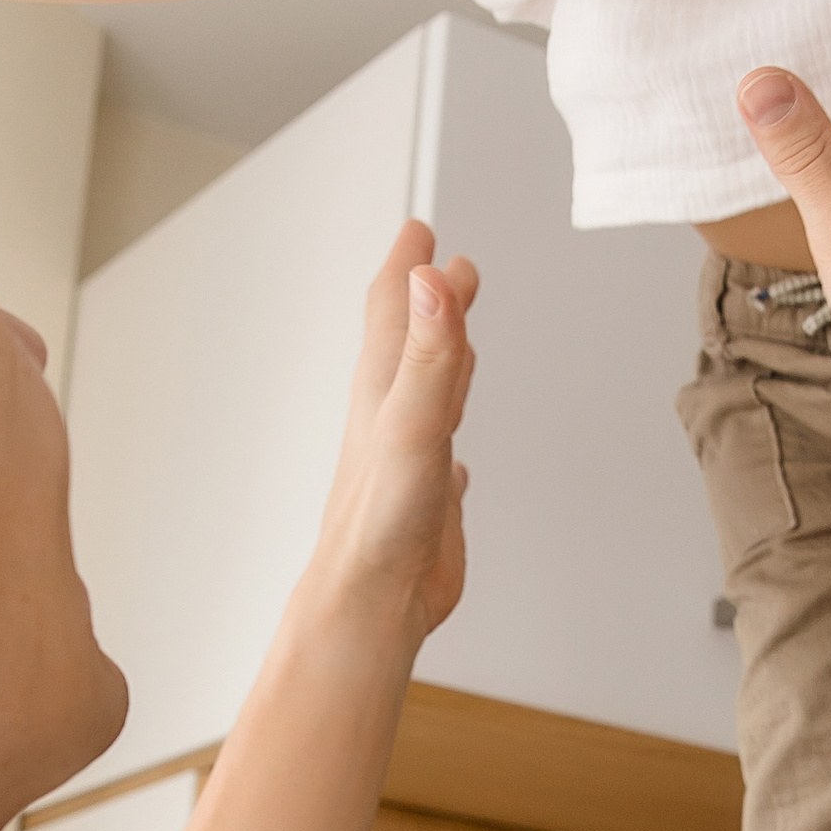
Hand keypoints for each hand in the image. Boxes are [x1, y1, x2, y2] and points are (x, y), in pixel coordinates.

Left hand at [304, 222, 479, 654]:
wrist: (374, 599)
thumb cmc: (382, 518)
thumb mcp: (414, 418)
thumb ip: (429, 351)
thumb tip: (432, 281)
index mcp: (386, 388)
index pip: (396, 310)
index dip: (408, 268)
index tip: (419, 232)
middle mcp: (393, 417)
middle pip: (410, 342)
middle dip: (428, 300)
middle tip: (442, 265)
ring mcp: (409, 458)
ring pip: (426, 394)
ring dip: (441, 358)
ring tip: (455, 334)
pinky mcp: (426, 500)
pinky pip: (440, 457)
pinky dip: (450, 440)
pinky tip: (454, 455)